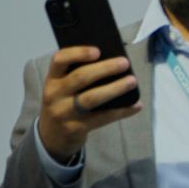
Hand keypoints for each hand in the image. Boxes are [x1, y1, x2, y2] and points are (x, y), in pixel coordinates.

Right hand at [37, 45, 141, 161]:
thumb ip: (76, 76)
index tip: (98, 51)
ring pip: (91, 98)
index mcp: (52, 79)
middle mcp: (55, 94)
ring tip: (132, 81)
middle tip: (124, 63)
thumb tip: (110, 62)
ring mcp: (64, 112)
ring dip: (115, 88)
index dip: (78, 53)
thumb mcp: (61, 89)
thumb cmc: (63, 104)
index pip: (59, 60)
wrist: (51, 136)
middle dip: (105, 69)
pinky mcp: (76, 128)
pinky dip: (122, 111)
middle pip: (80, 77)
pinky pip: (103, 118)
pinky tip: (136, 106)